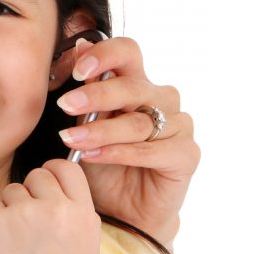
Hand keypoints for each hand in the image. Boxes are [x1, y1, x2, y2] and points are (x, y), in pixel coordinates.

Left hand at [0, 159, 99, 253]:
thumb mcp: (86, 248)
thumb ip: (75, 214)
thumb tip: (58, 188)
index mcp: (84, 214)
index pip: (68, 168)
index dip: (54, 171)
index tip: (46, 179)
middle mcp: (57, 208)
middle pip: (37, 175)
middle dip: (31, 192)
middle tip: (29, 221)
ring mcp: (26, 212)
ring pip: (12, 190)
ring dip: (11, 209)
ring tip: (19, 243)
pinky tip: (4, 246)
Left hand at [55, 36, 199, 247]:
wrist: (118, 209)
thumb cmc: (101, 162)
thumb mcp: (83, 123)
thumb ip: (84, 88)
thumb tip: (78, 44)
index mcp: (135, 82)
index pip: (127, 52)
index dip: (104, 55)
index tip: (78, 70)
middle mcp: (161, 99)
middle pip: (132, 86)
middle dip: (96, 95)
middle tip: (66, 105)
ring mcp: (178, 126)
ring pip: (139, 121)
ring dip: (101, 130)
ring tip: (71, 139)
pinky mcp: (186, 155)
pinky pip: (153, 150)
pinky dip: (119, 153)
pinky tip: (93, 156)